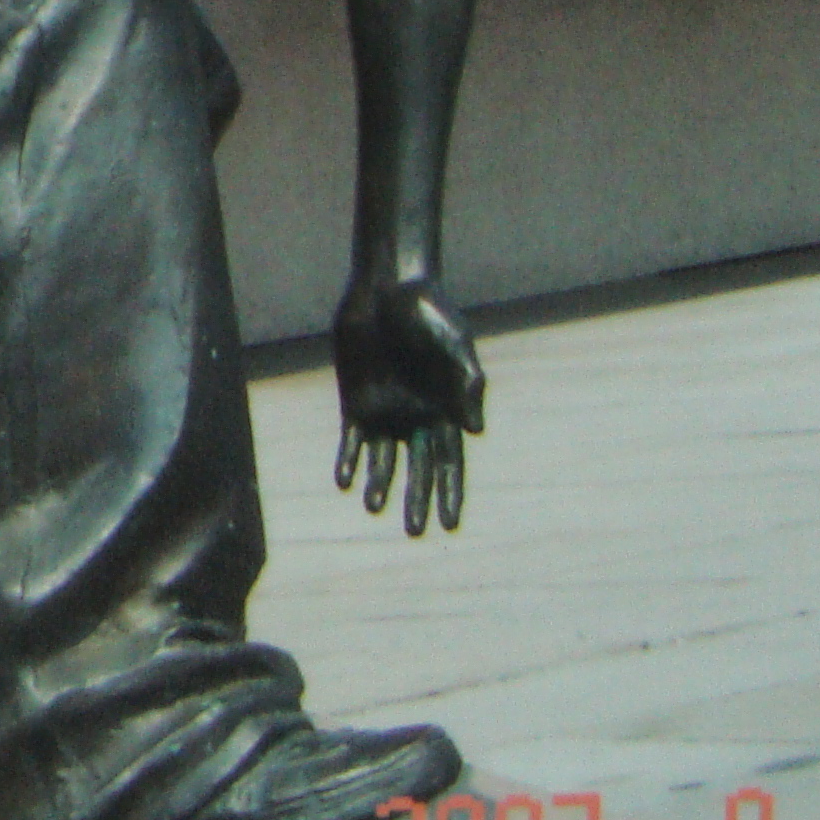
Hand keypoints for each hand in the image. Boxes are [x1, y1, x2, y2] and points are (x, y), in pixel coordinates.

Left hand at [331, 276, 484, 535]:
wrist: (387, 287)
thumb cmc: (428, 311)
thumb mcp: (453, 344)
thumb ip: (467, 385)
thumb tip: (475, 432)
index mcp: (445, 408)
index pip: (450, 462)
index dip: (451, 493)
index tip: (451, 525)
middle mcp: (416, 415)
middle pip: (418, 468)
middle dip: (417, 500)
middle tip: (416, 532)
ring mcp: (385, 408)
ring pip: (382, 459)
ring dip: (378, 483)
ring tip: (374, 509)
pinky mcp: (356, 398)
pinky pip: (351, 437)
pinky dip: (348, 458)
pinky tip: (344, 479)